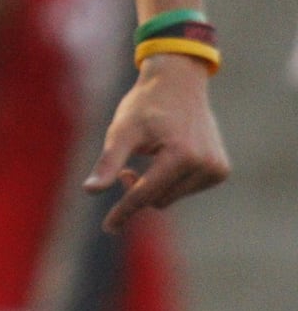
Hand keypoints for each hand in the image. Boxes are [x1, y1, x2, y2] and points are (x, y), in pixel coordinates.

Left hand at [83, 53, 229, 232]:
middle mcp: (204, 165)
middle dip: (136, 189)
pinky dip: (170, 181)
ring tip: (147, 156)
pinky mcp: (220, 170)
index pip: (145, 194)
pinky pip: (186, 189)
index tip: (108, 228)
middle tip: (125, 169)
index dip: (123, 211)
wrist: (178, 82)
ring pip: (171, 197)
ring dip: (153, 186)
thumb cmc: (144, 105)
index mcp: (180, 156)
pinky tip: (168, 155)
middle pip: (158, 199)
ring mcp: (216, 169)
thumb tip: (89, 190)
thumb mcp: (121, 131)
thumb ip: (108, 162)